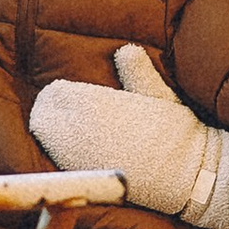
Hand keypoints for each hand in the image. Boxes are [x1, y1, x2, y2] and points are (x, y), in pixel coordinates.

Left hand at [29, 60, 228, 228]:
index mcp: (93, 104)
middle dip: (52, 111)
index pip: (54, 94)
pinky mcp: (85, 178)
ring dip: (54, 131)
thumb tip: (127, 50)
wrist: (185, 175)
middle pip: (43, 116)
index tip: (71, 93)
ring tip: (73, 129)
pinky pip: (58, 160)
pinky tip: (80, 150)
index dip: (61, 93)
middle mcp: (79, 130)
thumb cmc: (175, 133)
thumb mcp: (158, 94)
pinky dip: (61, 152)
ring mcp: (78, 157)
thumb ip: (137, 71)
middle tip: (67, 111)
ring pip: (47, 138)